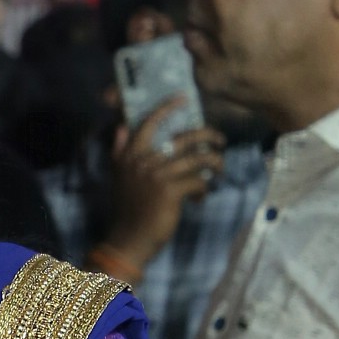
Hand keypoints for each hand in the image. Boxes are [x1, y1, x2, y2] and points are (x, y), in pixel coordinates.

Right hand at [96, 99, 223, 277]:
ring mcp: (157, 176)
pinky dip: (203, 189)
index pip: (148, 123)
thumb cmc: (127, 209)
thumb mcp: (119, 177)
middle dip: (207, 135)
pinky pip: (197, 182)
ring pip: (197, 159)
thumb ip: (119, 151)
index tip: (184, 98)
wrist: (128, 240)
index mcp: (129, 156)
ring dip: (213, 163)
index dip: (167, 108)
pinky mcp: (171, 192)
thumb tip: (120, 127)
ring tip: (219, 169)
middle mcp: (142, 161)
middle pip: (182, 138)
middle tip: (219, 139)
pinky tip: (201, 196)